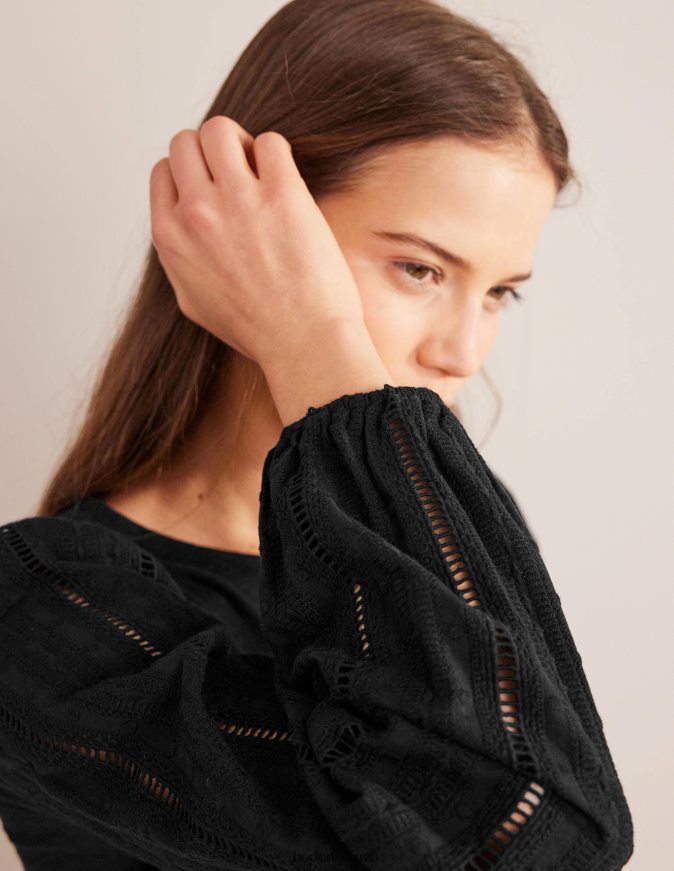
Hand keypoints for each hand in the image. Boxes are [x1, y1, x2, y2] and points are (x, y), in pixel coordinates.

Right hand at [149, 115, 366, 366]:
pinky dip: (277, 154)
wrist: (303, 343)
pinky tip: (286, 183)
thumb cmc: (255, 329)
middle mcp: (196, 212)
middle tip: (239, 175)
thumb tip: (180, 226)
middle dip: (211, 152)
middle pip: (186, 142)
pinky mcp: (282, 193)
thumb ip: (179, 255)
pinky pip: (271, 141)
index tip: (213, 189)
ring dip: (241, 142)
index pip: (164, 171)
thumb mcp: (193, 300)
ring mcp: (238, 199)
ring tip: (261, 171)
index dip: (190, 174)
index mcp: (170, 237)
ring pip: (221, 130)